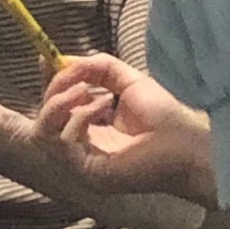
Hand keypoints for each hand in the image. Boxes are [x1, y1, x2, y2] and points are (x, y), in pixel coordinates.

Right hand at [37, 54, 216, 209]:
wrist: (185, 142)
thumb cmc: (162, 113)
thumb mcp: (125, 79)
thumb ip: (97, 67)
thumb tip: (66, 60)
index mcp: (90, 125)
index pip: (55, 104)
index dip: (48, 82)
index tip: (44, 59)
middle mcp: (81, 144)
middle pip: (44, 117)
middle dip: (53, 89)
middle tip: (73, 77)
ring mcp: (82, 159)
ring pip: (46, 130)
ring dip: (61, 102)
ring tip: (85, 89)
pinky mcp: (88, 169)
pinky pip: (65, 139)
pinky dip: (80, 116)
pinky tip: (103, 106)